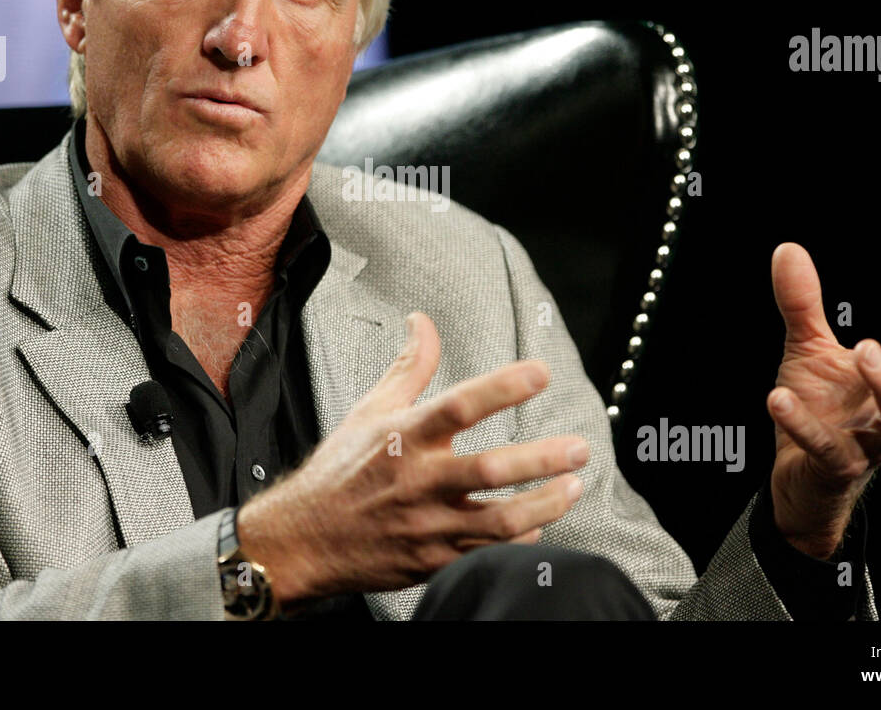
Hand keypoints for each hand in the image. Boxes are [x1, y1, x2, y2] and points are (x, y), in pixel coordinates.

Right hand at [236, 311, 587, 603]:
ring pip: (497, 521)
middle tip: (578, 447)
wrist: (302, 540)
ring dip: (543, 504)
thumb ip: (410, 367)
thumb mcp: (370, 410)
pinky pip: (485, 553)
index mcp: (403, 437)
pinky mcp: (432, 561)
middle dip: (540, 459)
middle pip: (488, 470)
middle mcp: (417, 481)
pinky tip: (541, 526)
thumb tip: (423, 321)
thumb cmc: (340, 472)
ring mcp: (427, 525)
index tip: (540, 373)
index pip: (459, 406)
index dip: (502, 387)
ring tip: (574, 487)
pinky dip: (518, 541)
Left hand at [766, 243, 880, 557]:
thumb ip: (804, 302)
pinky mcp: (837, 466)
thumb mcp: (808, 347)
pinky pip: (828, 448)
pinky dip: (804, 425)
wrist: (797, 472)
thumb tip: (787, 249)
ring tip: (863, 349)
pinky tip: (777, 398)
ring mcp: (871, 439)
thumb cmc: (819, 405)